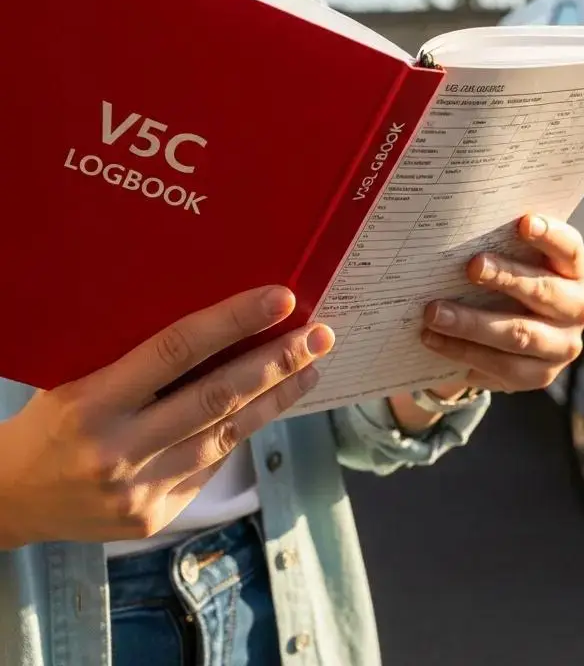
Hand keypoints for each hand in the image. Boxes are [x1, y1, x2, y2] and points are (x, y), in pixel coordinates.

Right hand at [0, 286, 334, 548]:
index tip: (282, 299)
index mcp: (91, 402)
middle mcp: (117, 449)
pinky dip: (244, 431)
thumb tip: (215, 317)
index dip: (234, 321)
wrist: (8, 503)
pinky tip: (272, 405)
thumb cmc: (49, 423)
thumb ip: (133, 356)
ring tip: (312, 367)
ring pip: (227, 435)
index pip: (176, 350)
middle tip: (320, 334)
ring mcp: (139, 490)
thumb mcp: (75, 378)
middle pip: (217, 396)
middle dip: (277, 362)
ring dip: (277, 398)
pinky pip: (211, 465)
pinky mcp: (155, 518)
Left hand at [420, 214, 583, 392]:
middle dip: (506, 277)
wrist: (511, 336)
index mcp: (574, 269)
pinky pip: (502, 365)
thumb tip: (453, 229)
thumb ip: (498, 245)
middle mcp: (577, 307)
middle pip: (544, 291)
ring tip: (434, 313)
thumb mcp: (513, 261)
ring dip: (472, 323)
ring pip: (520, 334)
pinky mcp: (540, 375)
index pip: (569, 248)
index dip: (549, 235)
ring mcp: (562, 345)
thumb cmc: (509, 282)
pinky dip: (463, 352)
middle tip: (471, 266)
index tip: (524, 222)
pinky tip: (434, 339)